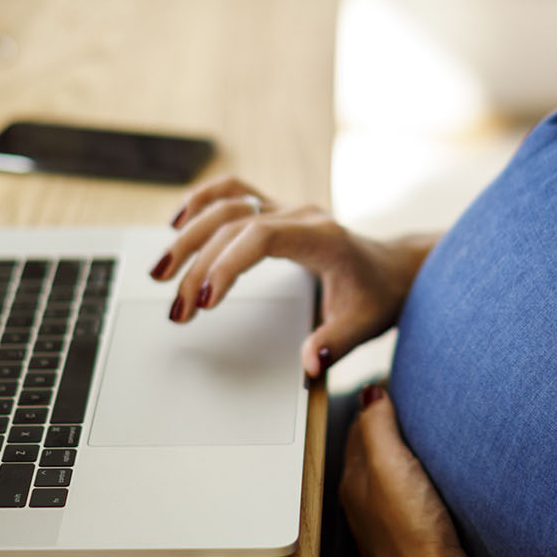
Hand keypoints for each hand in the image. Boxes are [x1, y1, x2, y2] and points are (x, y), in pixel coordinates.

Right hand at [150, 175, 435, 377]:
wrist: (396, 269)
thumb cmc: (379, 295)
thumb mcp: (365, 324)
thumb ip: (336, 342)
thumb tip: (309, 364)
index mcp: (323, 237)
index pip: (262, 237)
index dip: (226, 264)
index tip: (204, 301)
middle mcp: (301, 215)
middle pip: (234, 224)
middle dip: (198, 265)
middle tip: (177, 310)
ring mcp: (287, 209)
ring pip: (227, 204)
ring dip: (189, 235)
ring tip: (160, 272)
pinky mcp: (277, 212)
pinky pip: (233, 193)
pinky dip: (202, 203)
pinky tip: (177, 223)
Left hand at [340, 383, 487, 556]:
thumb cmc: (413, 531)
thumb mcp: (391, 466)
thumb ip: (377, 427)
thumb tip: (370, 393)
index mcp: (354, 484)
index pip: (358, 432)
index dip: (373, 408)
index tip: (389, 388)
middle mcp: (362, 508)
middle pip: (368, 459)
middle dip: (379, 433)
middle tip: (401, 410)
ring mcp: (384, 532)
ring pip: (383, 484)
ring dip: (394, 463)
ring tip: (413, 446)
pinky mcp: (409, 549)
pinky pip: (402, 507)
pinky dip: (408, 490)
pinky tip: (423, 492)